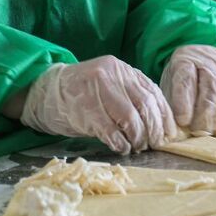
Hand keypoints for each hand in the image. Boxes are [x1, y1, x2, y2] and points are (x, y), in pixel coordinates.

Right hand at [20, 56, 176, 153]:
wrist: (46, 93)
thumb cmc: (82, 94)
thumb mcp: (109, 85)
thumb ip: (131, 95)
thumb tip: (160, 122)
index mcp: (120, 68)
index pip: (152, 91)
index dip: (164, 115)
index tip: (169, 133)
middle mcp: (111, 74)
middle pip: (145, 105)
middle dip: (154, 129)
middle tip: (153, 143)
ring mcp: (97, 91)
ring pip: (131, 119)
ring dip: (138, 138)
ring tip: (136, 147)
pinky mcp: (85, 110)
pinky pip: (111, 131)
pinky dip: (120, 143)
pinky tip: (121, 148)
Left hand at [160, 45, 215, 132]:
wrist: (195, 66)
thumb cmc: (181, 86)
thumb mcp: (170, 93)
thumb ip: (175, 107)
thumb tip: (180, 128)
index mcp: (182, 59)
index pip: (185, 78)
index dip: (184, 101)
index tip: (183, 121)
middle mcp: (204, 55)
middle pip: (211, 81)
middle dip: (207, 110)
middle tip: (202, 130)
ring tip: (215, 124)